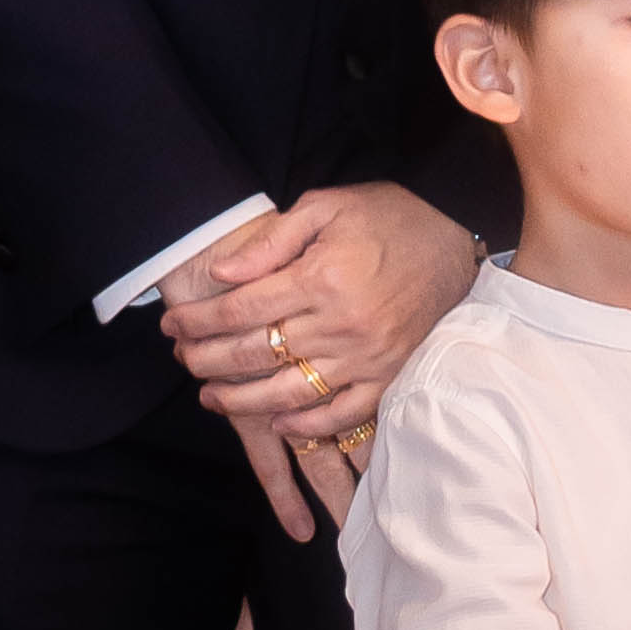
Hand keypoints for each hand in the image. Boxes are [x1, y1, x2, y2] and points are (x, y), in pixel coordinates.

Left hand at [163, 182, 480, 539]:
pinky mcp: (390, 376)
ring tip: (211, 397)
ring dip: (243, 401)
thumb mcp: (326, 206)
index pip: (241, 310)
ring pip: (290, 391)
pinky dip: (306, 423)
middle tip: (182, 360)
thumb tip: (222, 276)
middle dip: (208, 360)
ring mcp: (367, 356)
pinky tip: (278, 422)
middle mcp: (341, 323)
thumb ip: (272, 240)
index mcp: (320, 278)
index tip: (173, 324)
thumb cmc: (388, 216)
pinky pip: (341, 414)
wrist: (457, 235)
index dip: (199, 321)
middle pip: (256, 353)